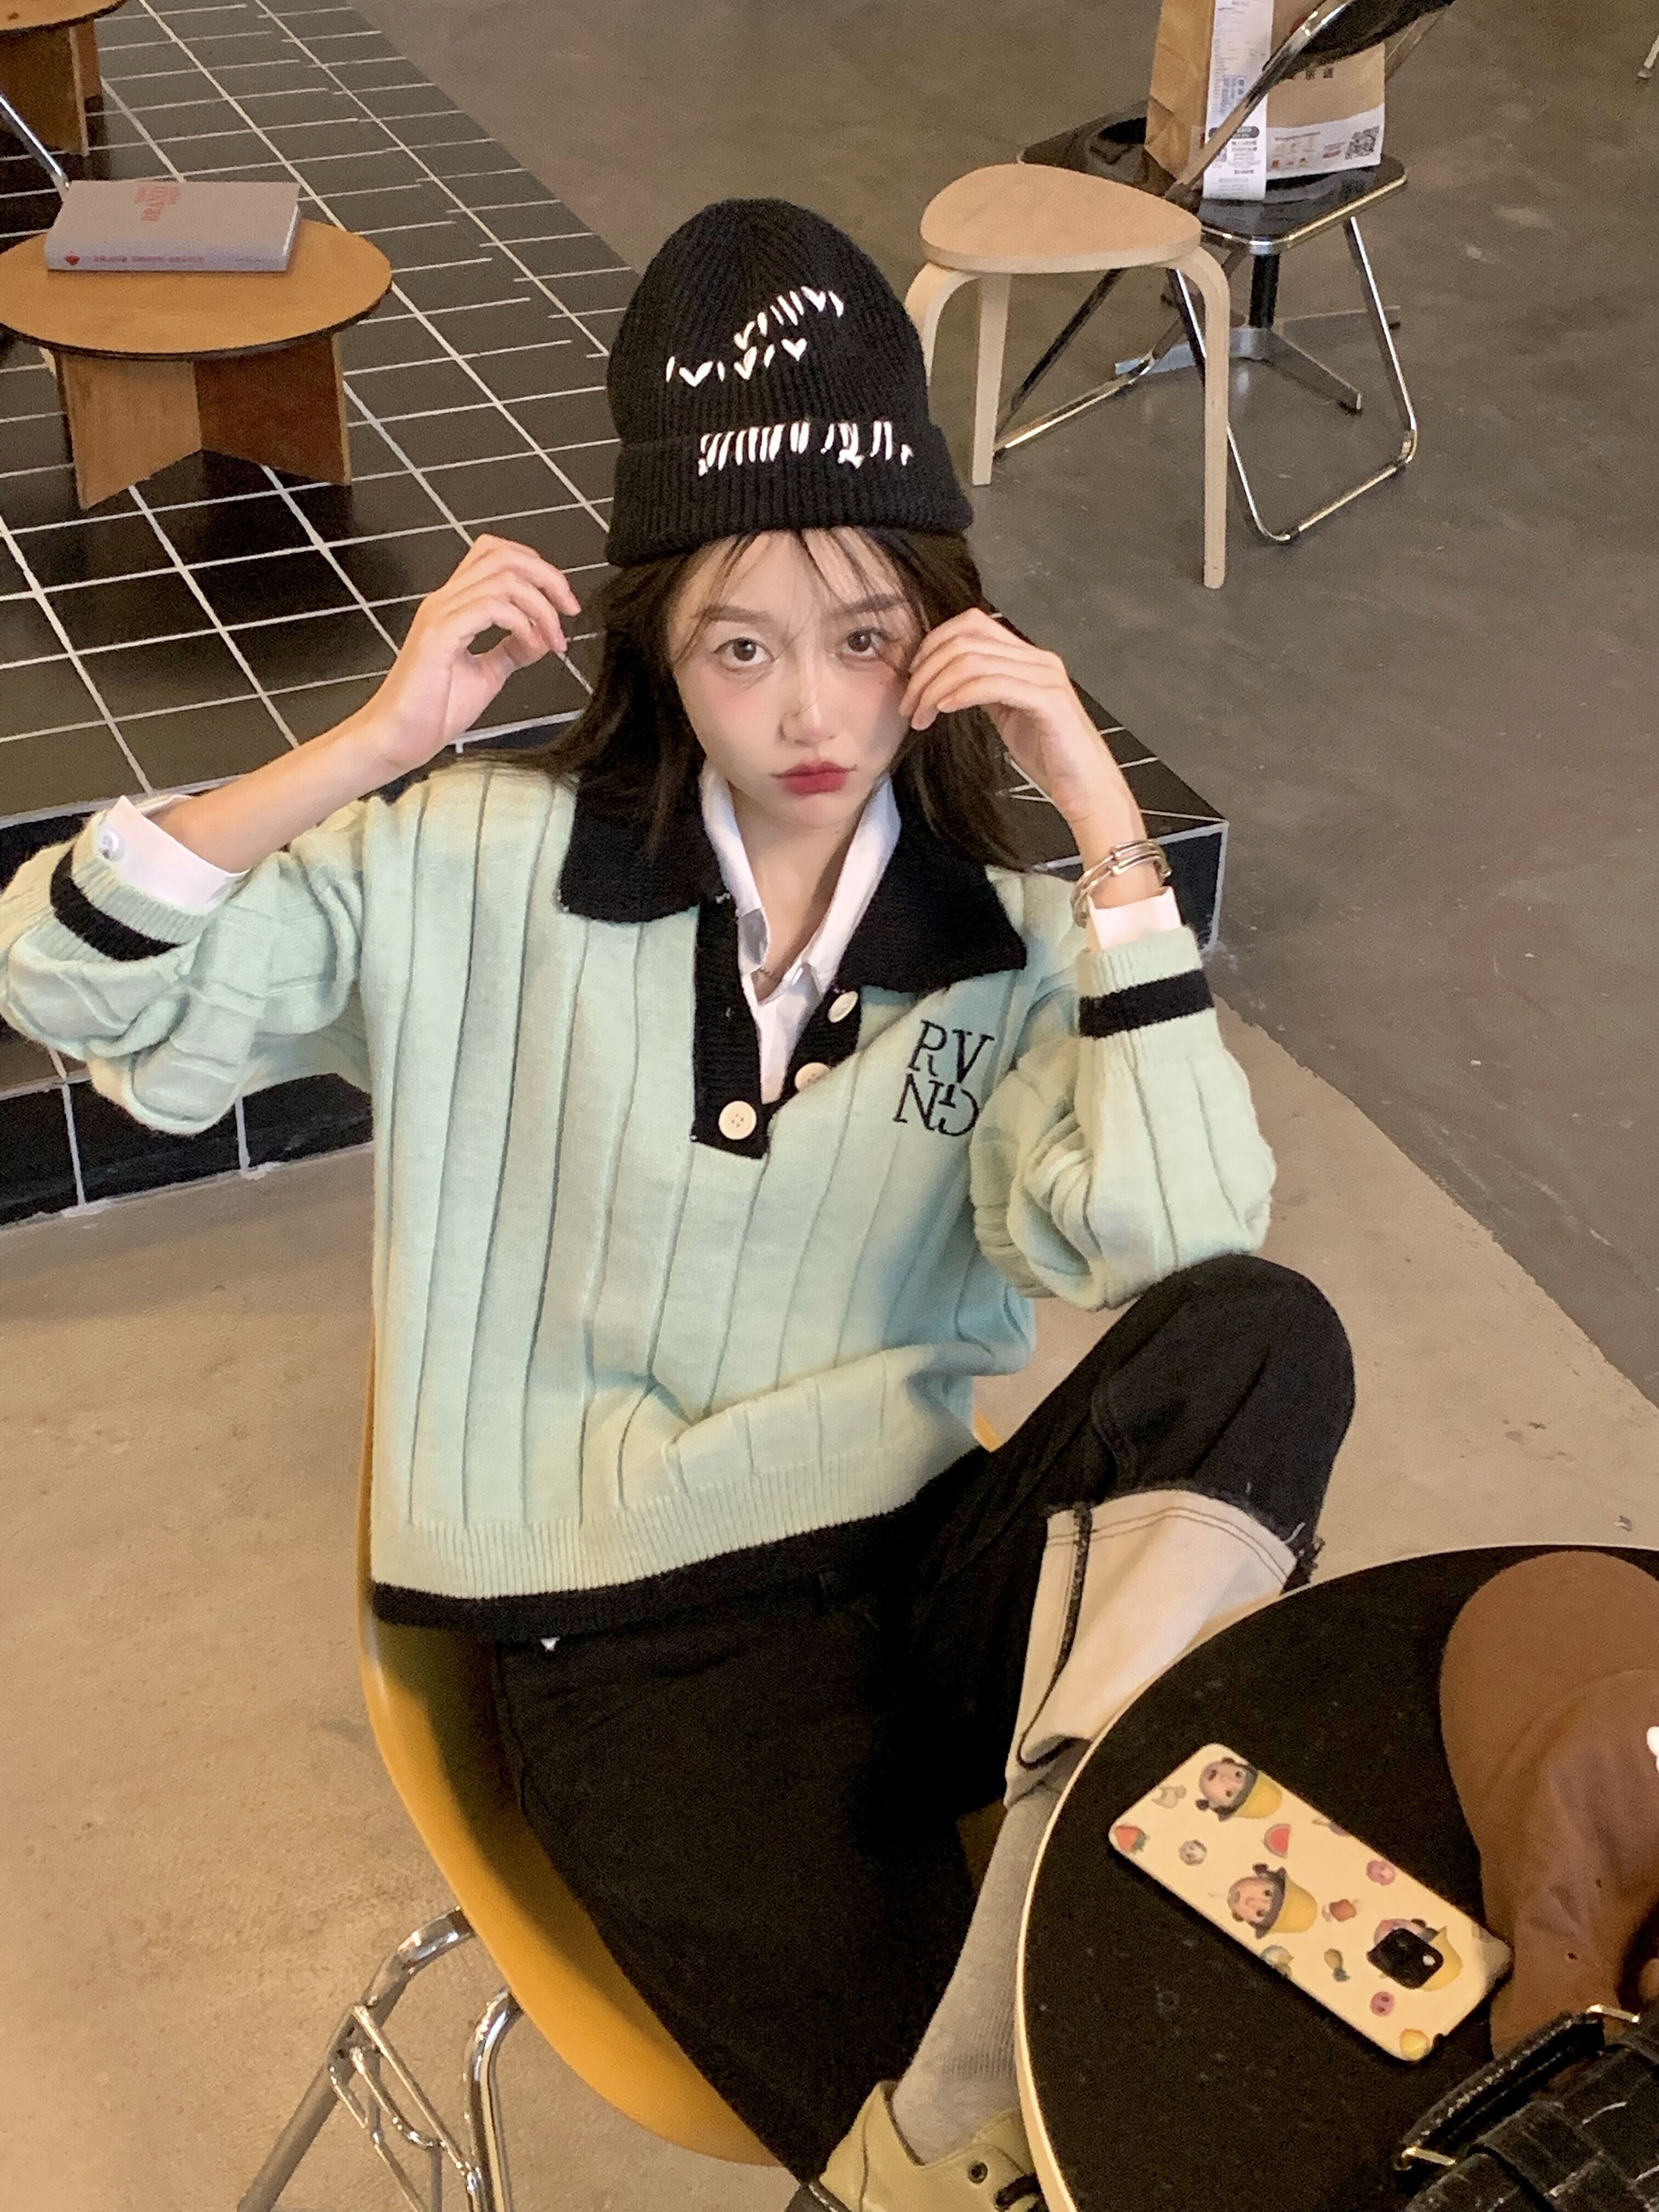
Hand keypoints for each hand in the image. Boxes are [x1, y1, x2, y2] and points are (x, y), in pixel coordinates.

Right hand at [352, 535, 581, 776]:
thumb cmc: (433, 710)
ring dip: (541, 606)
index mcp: (454, 605)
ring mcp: (440, 615)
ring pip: (503, 578)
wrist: (398, 738)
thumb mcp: (487, 675)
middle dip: (548, 577)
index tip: (561, 603)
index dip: (536, 567)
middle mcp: (445, 601)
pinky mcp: (440, 636)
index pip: (495, 554)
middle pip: (503, 555)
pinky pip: (491, 608)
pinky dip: (522, 624)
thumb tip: (542, 636)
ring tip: (553, 639)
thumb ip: (512, 651)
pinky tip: (532, 647)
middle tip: (569, 609)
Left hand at [899, 610, 1156, 892]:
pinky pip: (993, 684)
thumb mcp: (1008, 715)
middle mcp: (1039, 659)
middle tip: (909, 703)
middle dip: (926, 668)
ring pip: (973, 660)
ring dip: (935, 687)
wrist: (1086, 790)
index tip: (912, 677)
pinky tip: (943, 710)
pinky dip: (960, 693)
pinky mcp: (1048, 701)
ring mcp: (1045, 677)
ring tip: (919, 715)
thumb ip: (984, 691)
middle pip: (966, 638)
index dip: (933, 643)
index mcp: (1028, 657)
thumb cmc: (1050, 758)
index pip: (971, 624)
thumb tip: (947, 681)